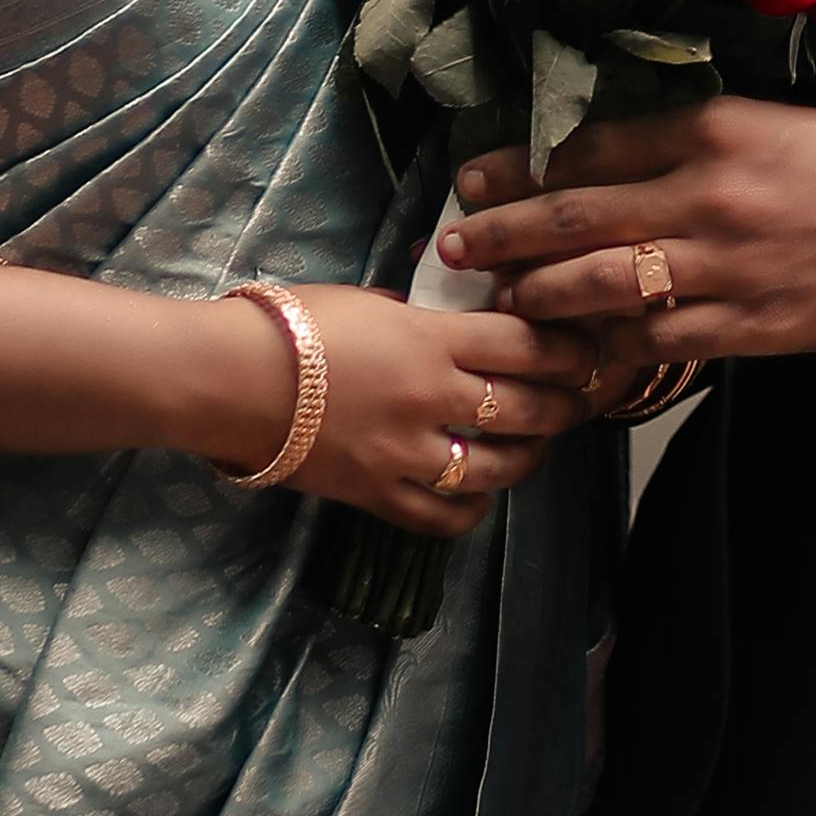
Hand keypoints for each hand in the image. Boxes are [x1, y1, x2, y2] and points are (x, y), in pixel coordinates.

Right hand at [277, 289, 604, 538]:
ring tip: (536, 445)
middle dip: (568, 404)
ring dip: (530, 457)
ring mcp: (406, 454)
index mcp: (431, 340)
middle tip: (582, 398)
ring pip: (499, 467)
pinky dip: (472, 506)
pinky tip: (478, 491)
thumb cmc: (292, 324)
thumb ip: (421, 316)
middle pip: (529, 408)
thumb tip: (453, 321)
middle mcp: (431, 398)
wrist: (227, 381)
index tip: (588, 350)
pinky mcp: (379, 495)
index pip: (529, 345)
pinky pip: (445, 515)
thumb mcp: (369, 300)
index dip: (571, 350)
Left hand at [439, 98, 815, 363]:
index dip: (518, 169)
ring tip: (501, 302)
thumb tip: (590, 164)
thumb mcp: (756, 124)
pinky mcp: (750, 326)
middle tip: (453, 248)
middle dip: (503, 235)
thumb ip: (679, 144)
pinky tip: (580, 350)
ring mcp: (726, 266)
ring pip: (603, 286)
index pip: (588, 149)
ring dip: (540, 296)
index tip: (469, 179)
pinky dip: (610, 347)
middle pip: (576, 218)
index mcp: (707, 132)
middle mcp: (705, 196)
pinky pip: (657, 342)